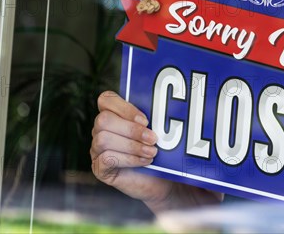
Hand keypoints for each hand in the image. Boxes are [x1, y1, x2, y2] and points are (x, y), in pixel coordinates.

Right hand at [90, 91, 220, 211]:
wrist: (174, 185)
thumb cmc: (172, 153)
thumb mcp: (170, 130)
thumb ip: (167, 114)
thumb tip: (183, 98)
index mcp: (117, 115)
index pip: (106, 99)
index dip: (124, 106)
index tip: (148, 118)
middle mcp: (104, 130)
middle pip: (103, 119)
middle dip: (130, 128)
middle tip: (155, 138)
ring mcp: (100, 150)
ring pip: (101, 138)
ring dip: (131, 144)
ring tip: (154, 151)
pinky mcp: (102, 169)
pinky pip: (105, 158)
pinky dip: (128, 158)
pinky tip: (147, 162)